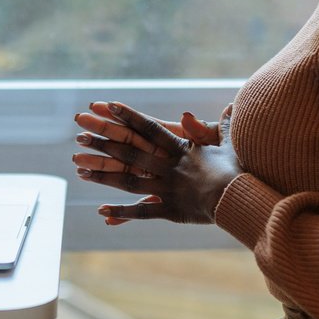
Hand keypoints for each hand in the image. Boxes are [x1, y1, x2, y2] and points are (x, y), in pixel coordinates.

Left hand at [71, 101, 241, 224]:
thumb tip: (230, 105)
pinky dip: (120, 213)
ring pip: (128, 181)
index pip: (149, 128)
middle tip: (79, 136)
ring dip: (102, 175)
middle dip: (103, 143)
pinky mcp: (169, 209)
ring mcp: (166, 188)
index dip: (128, 116)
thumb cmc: (236, 172)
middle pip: (130, 153)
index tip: (108, 105)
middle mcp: (167, 167)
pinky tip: (101, 211)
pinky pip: (141, 211)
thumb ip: (224, 126)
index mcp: (180, 149)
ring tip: (79, 170)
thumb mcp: (229, 145)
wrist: (239, 200)